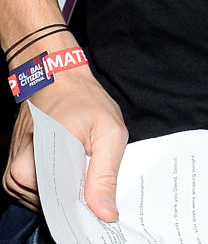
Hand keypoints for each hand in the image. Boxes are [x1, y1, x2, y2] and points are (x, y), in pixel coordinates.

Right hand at [3, 69, 127, 220]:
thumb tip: (105, 214)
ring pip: (48, 202)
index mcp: (41, 163)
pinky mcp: (14, 177)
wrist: (56, 79)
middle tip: (93, 168)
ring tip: (79, 160)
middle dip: (79, 196)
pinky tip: (68, 164)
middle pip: (56, 207)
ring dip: (68, 189)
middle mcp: (19, 175)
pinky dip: (57, 184)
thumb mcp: (109, 130)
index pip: (64, 208)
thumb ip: (105, 175)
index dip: (87, 208)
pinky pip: (39, 194)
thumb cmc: (83, 100)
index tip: (103, 204)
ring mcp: (13, 178)